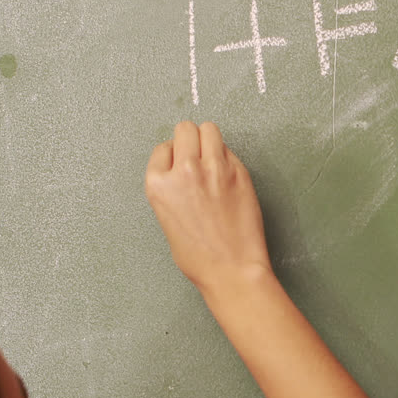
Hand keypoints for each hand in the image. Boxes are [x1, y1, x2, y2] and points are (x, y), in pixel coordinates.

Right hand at [145, 121, 272, 296]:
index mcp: (159, 184)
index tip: (179, 164)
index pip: (162, 148)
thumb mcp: (167, 219)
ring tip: (213, 158)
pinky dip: (227, 157)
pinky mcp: (239, 172)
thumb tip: (181, 171)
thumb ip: (171, 188)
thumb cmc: (199, 255)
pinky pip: (229, 150)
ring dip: (209, 140)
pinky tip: (228, 176)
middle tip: (197, 155)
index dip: (172, 155)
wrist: (231, 268)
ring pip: (209, 129)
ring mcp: (213, 169)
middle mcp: (184, 171)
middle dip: (190, 140)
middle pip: (185, 130)